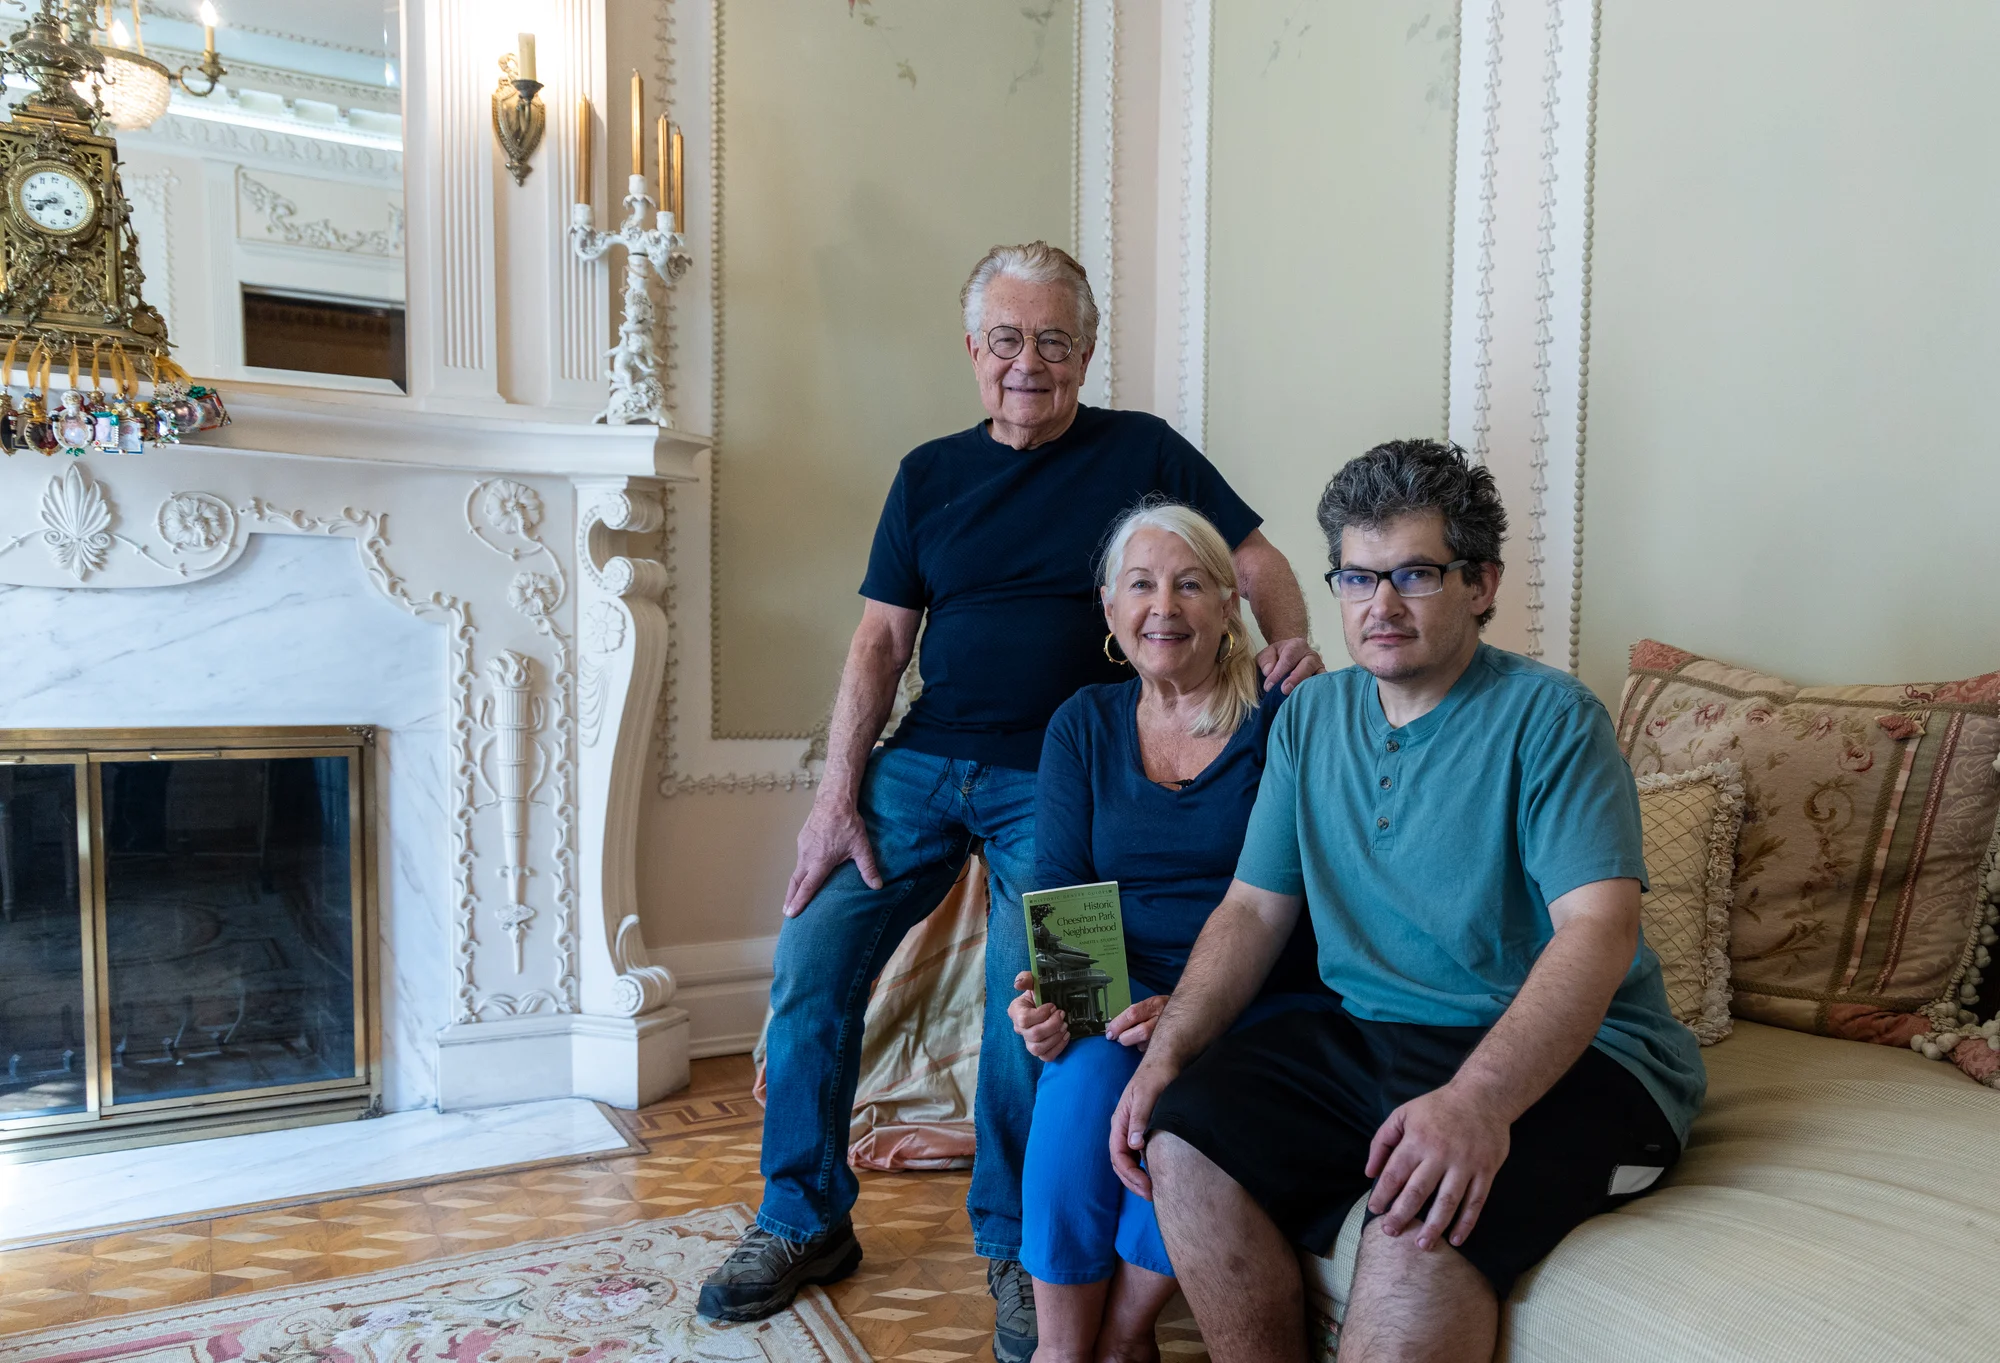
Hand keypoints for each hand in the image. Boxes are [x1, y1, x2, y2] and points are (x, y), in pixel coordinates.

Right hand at [782, 796, 881, 916]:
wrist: (833, 800)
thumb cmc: (847, 824)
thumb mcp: (861, 848)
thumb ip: (868, 868)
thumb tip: (878, 886)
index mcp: (820, 862)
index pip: (807, 887)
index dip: (799, 902)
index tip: (791, 914)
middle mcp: (807, 856)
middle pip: (795, 882)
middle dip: (790, 898)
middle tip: (787, 912)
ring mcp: (803, 847)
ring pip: (797, 870)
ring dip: (794, 884)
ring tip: (794, 895)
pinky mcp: (802, 839)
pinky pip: (799, 858)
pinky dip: (799, 870)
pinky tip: (804, 872)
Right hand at [1008, 971, 1068, 1060]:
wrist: (1048, 1005)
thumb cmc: (1040, 994)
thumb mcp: (1034, 983)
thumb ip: (1026, 978)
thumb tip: (1019, 983)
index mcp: (1016, 1012)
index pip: (1024, 1019)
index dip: (1041, 1014)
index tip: (1052, 1006)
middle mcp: (1020, 1029)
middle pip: (1034, 1035)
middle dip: (1052, 1025)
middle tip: (1062, 1014)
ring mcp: (1029, 1042)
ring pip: (1038, 1049)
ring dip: (1055, 1037)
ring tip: (1065, 1026)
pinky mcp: (1040, 1051)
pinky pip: (1047, 1057)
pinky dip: (1058, 1047)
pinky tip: (1065, 1036)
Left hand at [1105, 994, 1167, 1048]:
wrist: (1190, 1009)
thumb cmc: (1164, 1010)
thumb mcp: (1150, 1005)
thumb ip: (1134, 1015)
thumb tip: (1113, 1028)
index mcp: (1154, 1005)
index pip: (1133, 1014)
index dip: (1118, 1025)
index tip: (1109, 1033)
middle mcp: (1164, 1017)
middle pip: (1141, 1032)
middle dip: (1127, 1038)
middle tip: (1121, 1039)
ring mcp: (1169, 1032)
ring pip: (1148, 1044)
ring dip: (1137, 1045)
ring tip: (1136, 1041)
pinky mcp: (1173, 1044)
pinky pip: (1155, 1051)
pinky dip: (1147, 1050)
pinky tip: (1148, 1046)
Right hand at [1108, 1056, 1178, 1198]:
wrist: (1166, 1061)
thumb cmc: (1157, 1076)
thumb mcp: (1148, 1096)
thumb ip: (1140, 1119)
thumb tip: (1134, 1144)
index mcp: (1120, 1121)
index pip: (1118, 1155)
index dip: (1130, 1174)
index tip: (1147, 1186)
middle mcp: (1124, 1128)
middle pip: (1121, 1162)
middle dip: (1133, 1181)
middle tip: (1151, 1195)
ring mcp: (1133, 1129)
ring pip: (1129, 1160)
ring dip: (1138, 1177)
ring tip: (1153, 1190)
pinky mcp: (1144, 1129)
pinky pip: (1139, 1154)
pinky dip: (1145, 1167)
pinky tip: (1157, 1174)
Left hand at [1256, 637, 1323, 693]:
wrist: (1289, 655)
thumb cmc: (1277, 656)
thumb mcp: (1267, 653)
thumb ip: (1266, 660)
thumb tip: (1268, 672)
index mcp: (1297, 645)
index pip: (1289, 658)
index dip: (1279, 672)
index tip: (1268, 686)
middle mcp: (1311, 655)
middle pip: (1306, 666)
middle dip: (1295, 679)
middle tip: (1284, 690)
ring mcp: (1319, 667)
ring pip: (1317, 676)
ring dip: (1306, 688)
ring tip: (1295, 697)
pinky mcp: (1322, 679)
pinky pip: (1322, 686)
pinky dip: (1316, 692)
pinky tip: (1306, 700)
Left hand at [1364, 1082, 1511, 1250]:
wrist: (1483, 1096)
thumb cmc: (1437, 1106)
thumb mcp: (1403, 1114)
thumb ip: (1382, 1141)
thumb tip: (1369, 1173)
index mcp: (1417, 1140)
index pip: (1395, 1174)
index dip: (1382, 1195)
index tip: (1375, 1210)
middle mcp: (1440, 1154)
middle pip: (1418, 1192)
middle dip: (1402, 1215)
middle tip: (1391, 1232)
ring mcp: (1465, 1164)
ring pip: (1447, 1202)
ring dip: (1434, 1226)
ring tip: (1422, 1245)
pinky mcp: (1485, 1171)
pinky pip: (1475, 1202)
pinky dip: (1466, 1223)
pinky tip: (1457, 1239)